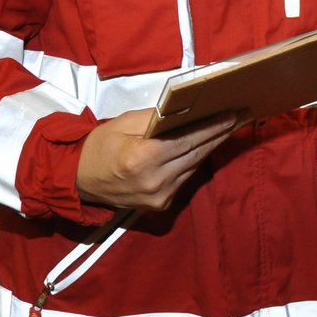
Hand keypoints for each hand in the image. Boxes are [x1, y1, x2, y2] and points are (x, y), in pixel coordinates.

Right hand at [77, 108, 239, 210]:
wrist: (78, 180)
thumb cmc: (100, 146)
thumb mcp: (124, 123)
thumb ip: (156, 118)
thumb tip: (186, 111)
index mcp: (143, 158)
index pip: (187, 140)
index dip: (212, 128)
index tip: (232, 116)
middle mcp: (154, 181)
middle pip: (195, 154)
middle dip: (218, 135)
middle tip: (238, 119)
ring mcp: (159, 197)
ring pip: (192, 167)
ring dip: (209, 149)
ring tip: (225, 130)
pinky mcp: (160, 206)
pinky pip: (184, 179)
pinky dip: (193, 163)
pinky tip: (203, 148)